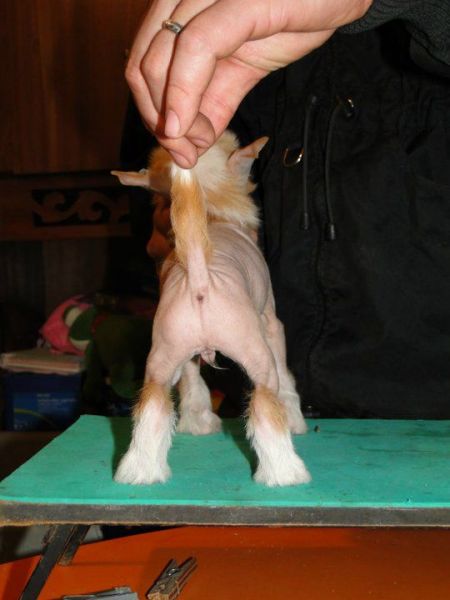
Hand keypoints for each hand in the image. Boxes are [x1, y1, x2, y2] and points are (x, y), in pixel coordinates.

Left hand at [126, 0, 371, 166]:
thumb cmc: (293, 18)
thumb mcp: (243, 71)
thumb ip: (212, 103)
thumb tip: (186, 146)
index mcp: (183, 10)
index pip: (143, 63)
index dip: (152, 110)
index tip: (175, 145)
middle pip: (143, 65)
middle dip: (158, 118)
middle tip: (183, 150)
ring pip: (160, 59)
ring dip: (169, 115)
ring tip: (190, 145)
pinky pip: (197, 49)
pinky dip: (183, 94)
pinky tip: (185, 130)